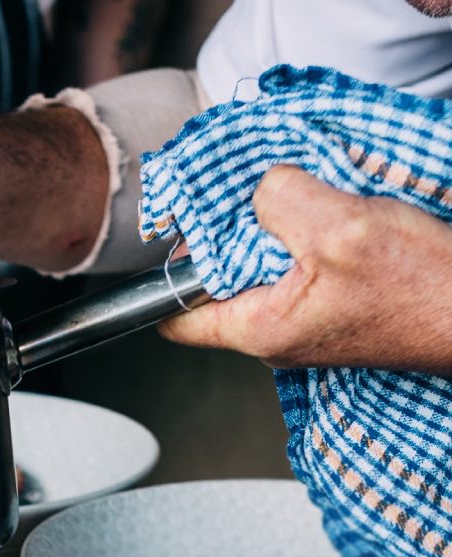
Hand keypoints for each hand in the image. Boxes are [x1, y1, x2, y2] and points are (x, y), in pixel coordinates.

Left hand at [159, 166, 451, 375]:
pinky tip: (328, 209)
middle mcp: (276, 332)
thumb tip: (261, 188)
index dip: (169, 269)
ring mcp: (307, 319)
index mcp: (260, 329)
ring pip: (261, 265)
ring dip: (272, 227)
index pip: (174, 317)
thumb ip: (280, 200)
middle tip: (247, 193)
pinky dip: (305, 233)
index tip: (184, 226)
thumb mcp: (339, 228)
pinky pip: (300, 262)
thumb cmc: (423, 285)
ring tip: (294, 196)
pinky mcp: (337, 302)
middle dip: (226, 233)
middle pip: (217, 280)